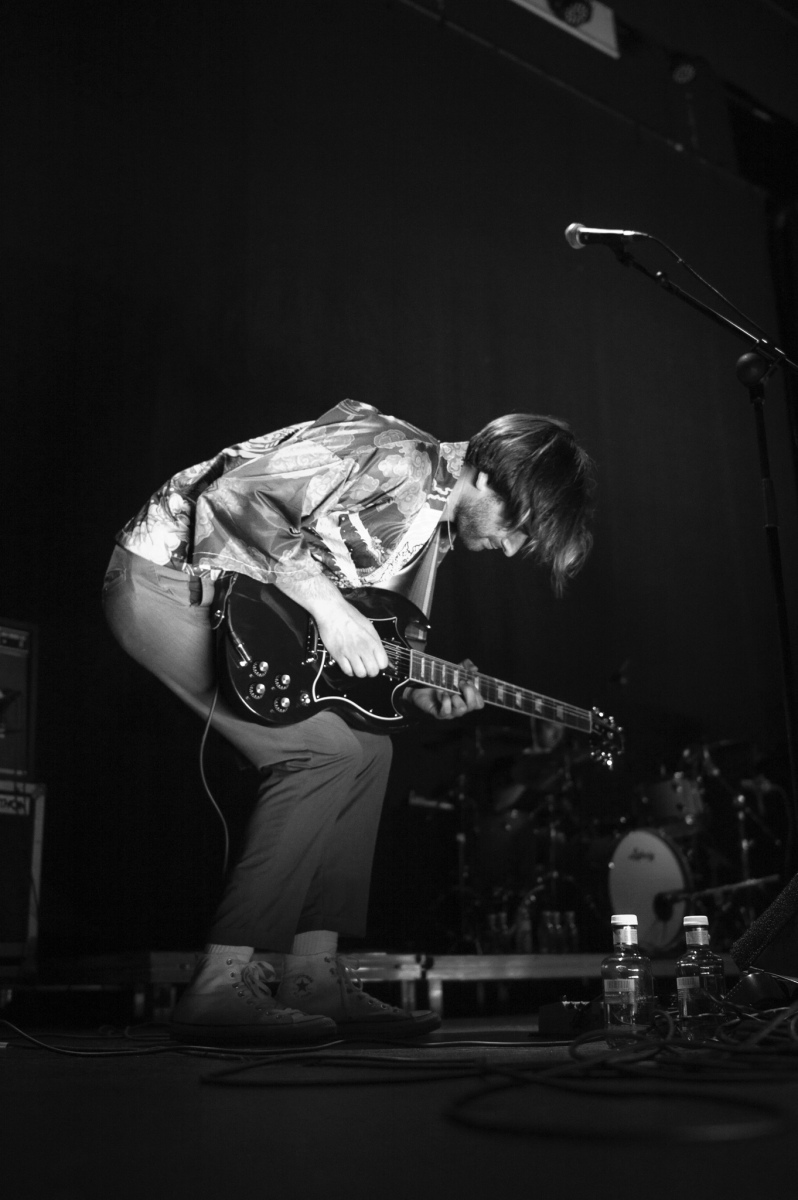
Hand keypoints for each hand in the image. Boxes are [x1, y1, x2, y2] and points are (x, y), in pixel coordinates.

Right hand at [274, 572, 388, 677]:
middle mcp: (363, 648)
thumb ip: (374, 640)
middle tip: (367, 667)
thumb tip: (378, 652)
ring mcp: (351, 652)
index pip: (383, 663)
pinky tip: (348, 664)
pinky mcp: (338, 655)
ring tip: (357, 666)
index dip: (380, 665)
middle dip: (371, 671)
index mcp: (373, 640)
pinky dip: (349, 671)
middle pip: (373, 672)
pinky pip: (347, 671)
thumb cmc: (349, 615)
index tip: (376, 663)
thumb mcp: (368, 626)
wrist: (332, 611)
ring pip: (360, 674)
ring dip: (359, 672)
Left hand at [405, 658, 484, 720]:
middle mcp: (459, 707)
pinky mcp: (438, 714)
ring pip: (461, 710)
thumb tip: (474, 667)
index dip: (477, 693)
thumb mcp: (452, 672)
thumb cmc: (437, 682)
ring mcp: (450, 712)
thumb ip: (464, 667)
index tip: (468, 680)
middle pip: (473, 706)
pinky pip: (446, 712)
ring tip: (449, 690)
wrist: (418, 688)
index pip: (479, 703)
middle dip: (469, 692)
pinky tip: (441, 693)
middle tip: (460, 683)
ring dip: (456, 697)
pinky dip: (445, 701)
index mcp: (465, 700)